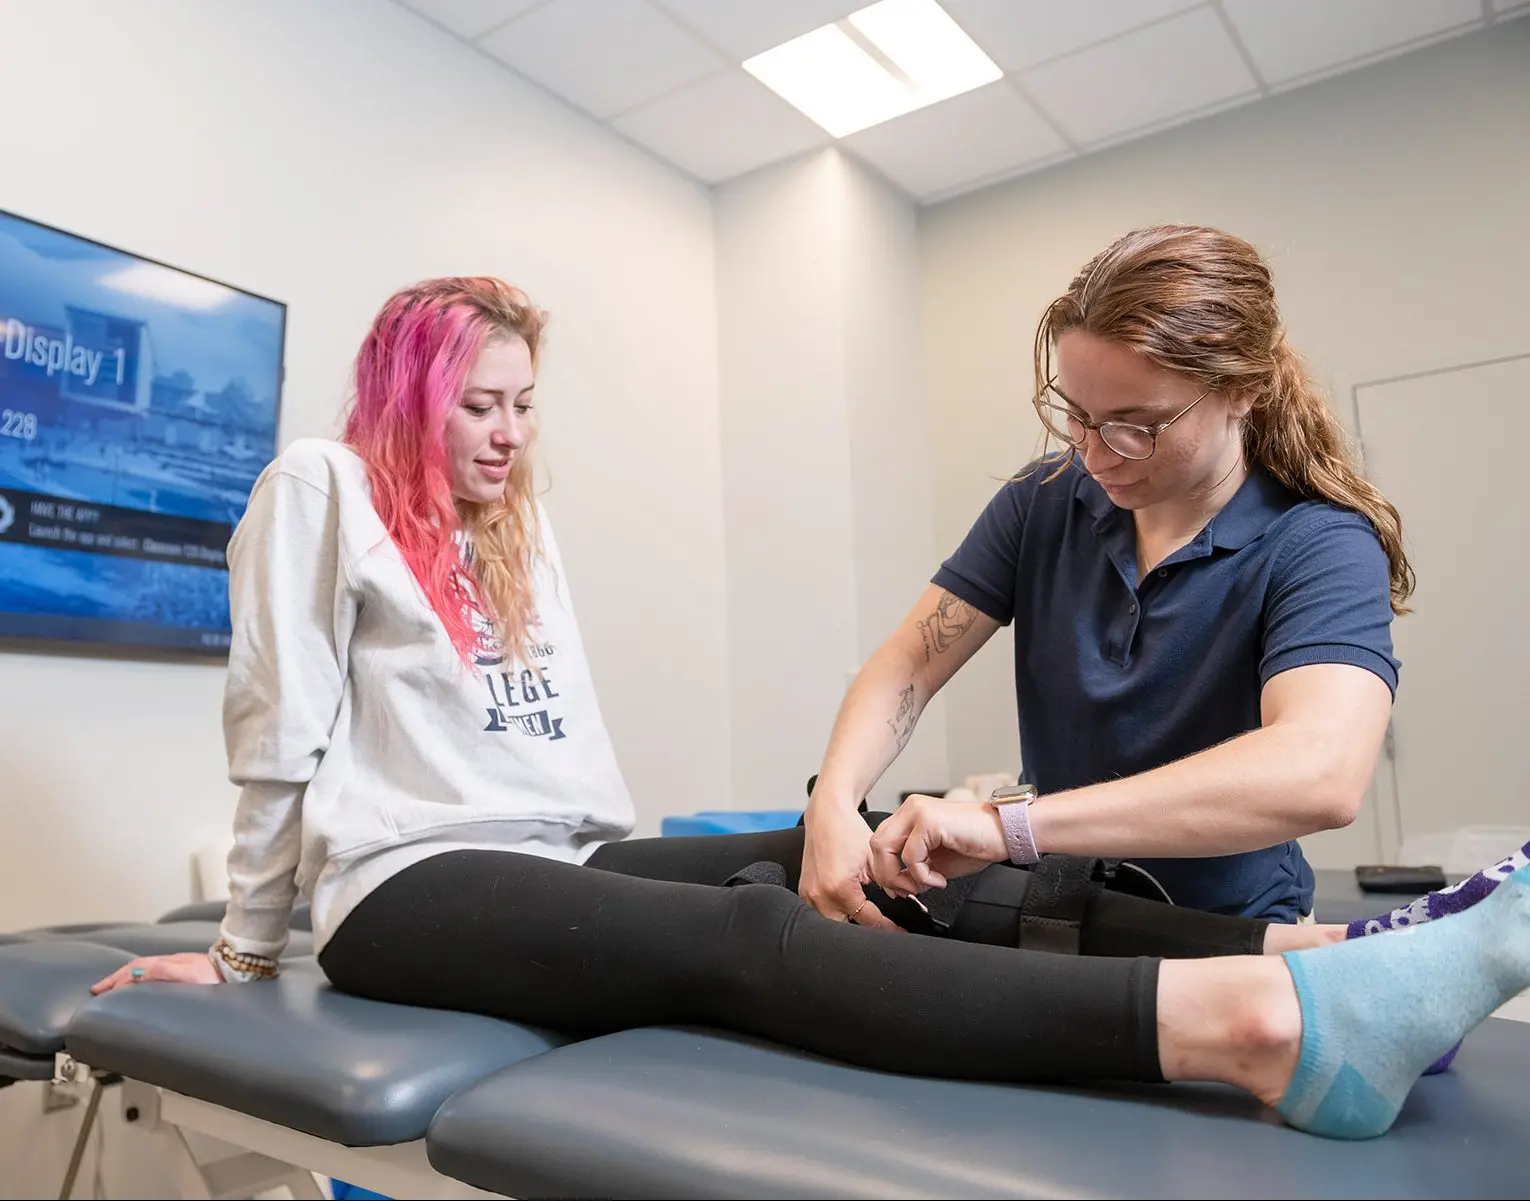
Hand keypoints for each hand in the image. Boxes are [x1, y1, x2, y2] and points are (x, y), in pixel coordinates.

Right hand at [91, 951, 222, 994]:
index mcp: (168, 963)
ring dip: (126, 978)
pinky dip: (140, 979)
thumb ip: (164, 972)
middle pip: (137, 967)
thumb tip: (136, 973)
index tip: (99, 992)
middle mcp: (171, 962)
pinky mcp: (187, 973)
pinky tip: (140, 986)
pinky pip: (155, 973)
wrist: (238, 971)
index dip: (116, 979)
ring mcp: (179, 967)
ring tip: (112, 989)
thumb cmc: (216, 976)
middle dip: (115, 978)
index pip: (135, 969)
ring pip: (145, 969)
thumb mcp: (189, 975)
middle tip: (97, 990)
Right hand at [799, 800, 902, 930]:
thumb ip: (890, 883)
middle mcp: (820, 895)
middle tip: (885, 927)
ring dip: (849, 926)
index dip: (887, 928)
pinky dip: (835, 916)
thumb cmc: (847, 831)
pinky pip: (819, 915)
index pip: (868, 921)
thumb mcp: (875, 858)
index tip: (899, 930)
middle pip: (846, 932)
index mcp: (840, 888)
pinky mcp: (803, 892)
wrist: (826, 815)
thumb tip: (903, 901)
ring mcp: (808, 896)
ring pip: (831, 927)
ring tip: (868, 919)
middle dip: (866, 932)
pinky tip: (849, 911)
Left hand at [869, 794, 1006, 894]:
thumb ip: (913, 868)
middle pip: (876, 845)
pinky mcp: (929, 821)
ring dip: (901, 876)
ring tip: (924, 885)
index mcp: (910, 814)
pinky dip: (922, 876)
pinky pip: (910, 857)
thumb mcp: (936, 861)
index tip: (900, 888)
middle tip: (908, 891)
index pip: (879, 842)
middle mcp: (910, 808)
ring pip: (885, 849)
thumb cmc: (976, 845)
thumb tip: (896, 885)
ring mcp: (918, 811)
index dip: (884, 869)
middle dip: (887, 875)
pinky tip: (940, 879)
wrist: (1005, 834)